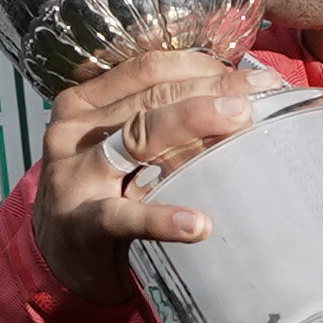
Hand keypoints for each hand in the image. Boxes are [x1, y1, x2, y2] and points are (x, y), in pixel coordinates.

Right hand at [31, 41, 263, 300]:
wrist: (60, 257)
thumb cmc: (103, 192)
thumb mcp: (116, 144)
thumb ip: (155, 117)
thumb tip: (237, 93)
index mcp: (83, 102)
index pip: (148, 69)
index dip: (204, 66)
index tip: (255, 76)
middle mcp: (73, 132)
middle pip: (150, 97)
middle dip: (212, 90)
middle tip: (262, 94)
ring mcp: (74, 178)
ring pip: (138, 138)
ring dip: (192, 123)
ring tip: (241, 124)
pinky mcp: (82, 226)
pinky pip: (125, 217)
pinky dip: (163, 219)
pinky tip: (198, 224)